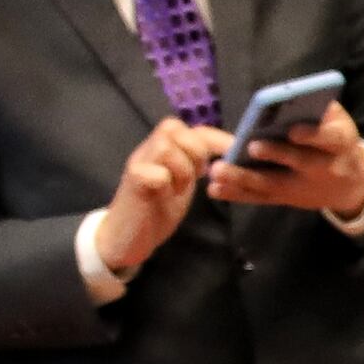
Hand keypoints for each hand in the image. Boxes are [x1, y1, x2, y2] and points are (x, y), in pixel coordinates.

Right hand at [93, 114, 230, 279]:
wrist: (127, 235)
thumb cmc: (158, 207)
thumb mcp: (184, 181)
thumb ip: (197, 164)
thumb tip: (228, 154)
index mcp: (163, 148)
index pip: (191, 129)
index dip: (216, 137)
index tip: (236, 152)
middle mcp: (148, 149)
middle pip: (174, 128)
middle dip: (195, 151)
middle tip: (198, 176)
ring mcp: (138, 163)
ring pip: (164, 147)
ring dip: (181, 168)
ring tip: (179, 188)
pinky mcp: (133, 181)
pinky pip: (155, 172)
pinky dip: (166, 182)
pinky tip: (166, 196)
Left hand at [209, 94, 363, 219]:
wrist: (352, 182)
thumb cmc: (336, 141)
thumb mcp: (339, 122)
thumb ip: (320, 107)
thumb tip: (290, 93)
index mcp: (341, 145)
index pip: (330, 139)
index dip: (314, 135)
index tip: (294, 131)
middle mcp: (325, 168)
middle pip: (299, 162)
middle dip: (276, 154)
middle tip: (251, 147)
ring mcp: (305, 187)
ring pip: (274, 184)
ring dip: (245, 178)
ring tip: (218, 171)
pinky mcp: (288, 199)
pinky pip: (262, 198)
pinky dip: (238, 194)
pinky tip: (215, 189)